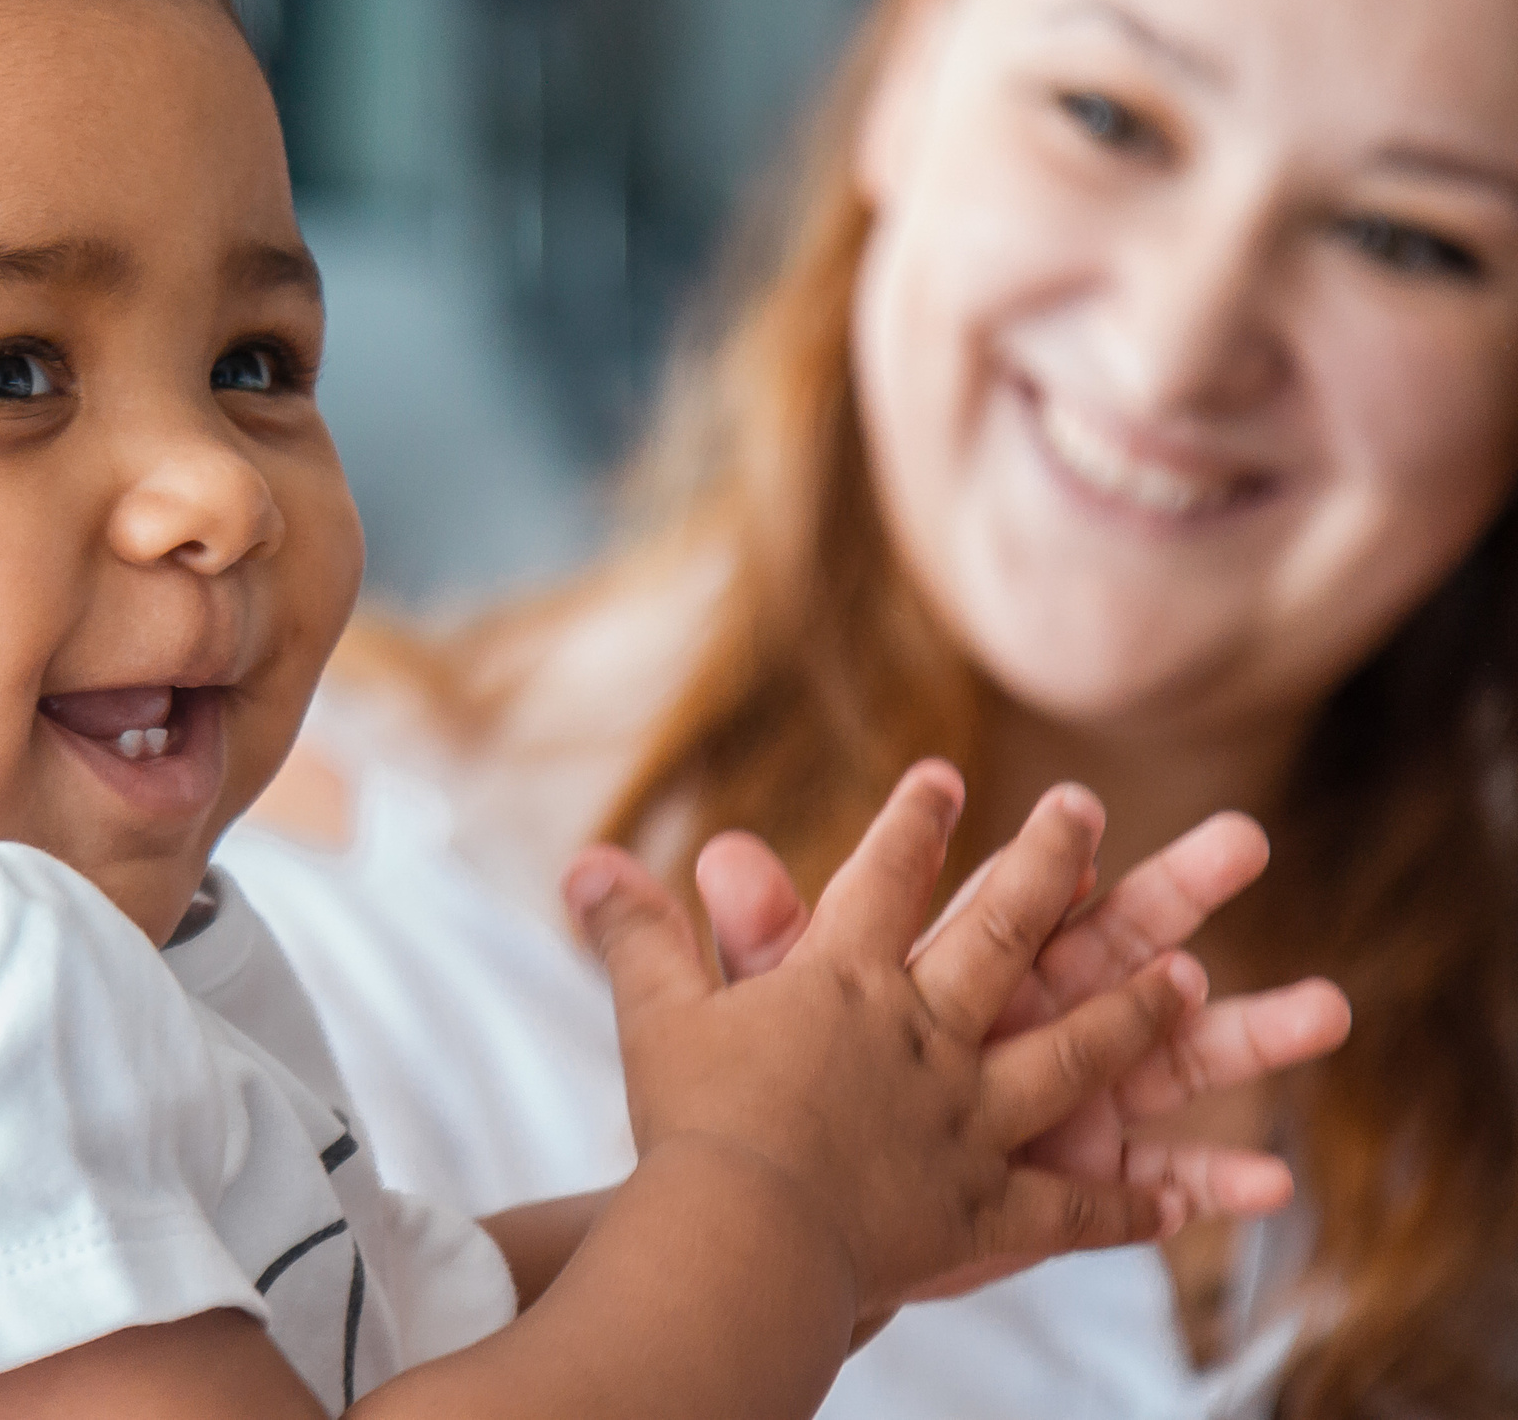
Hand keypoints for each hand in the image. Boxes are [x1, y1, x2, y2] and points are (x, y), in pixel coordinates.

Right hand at [567, 762, 1202, 1334]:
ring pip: (1074, 1052)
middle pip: (1003, 933)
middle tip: (1082, 807)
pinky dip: (1130, 1205)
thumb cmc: (692, 1124)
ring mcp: (970, 1118)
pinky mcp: (987, 1206)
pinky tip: (1180, 1200)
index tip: (941, 778)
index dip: (912, 824)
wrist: (740, 1238)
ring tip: (1187, 975)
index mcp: (845, 983)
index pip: (885, 881)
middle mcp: (925, 1034)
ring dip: (1134, 1011)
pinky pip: (1072, 1208)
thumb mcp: (656, 1017)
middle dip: (1046, 862)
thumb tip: (583, 858)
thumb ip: (633, 933)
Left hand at [695, 788, 1350, 1302]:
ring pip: (1165, 1057)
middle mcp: (1021, 1020)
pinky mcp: (1070, 1186)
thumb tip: (689, 857)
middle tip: (1243, 840)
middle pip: (1107, 946)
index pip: (999, 903)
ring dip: (1242, 1031)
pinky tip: (1272, 1183)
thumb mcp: (756, 1012)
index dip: (1033, 862)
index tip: (1082, 809)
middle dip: (1173, 894)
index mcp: (950, 970)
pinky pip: (1153, 1184)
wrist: (783, 1206)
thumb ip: (752, 938)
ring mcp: (1059, 1099)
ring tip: (1325, 1005)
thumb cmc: (769, 1097)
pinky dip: (1208, 1184)